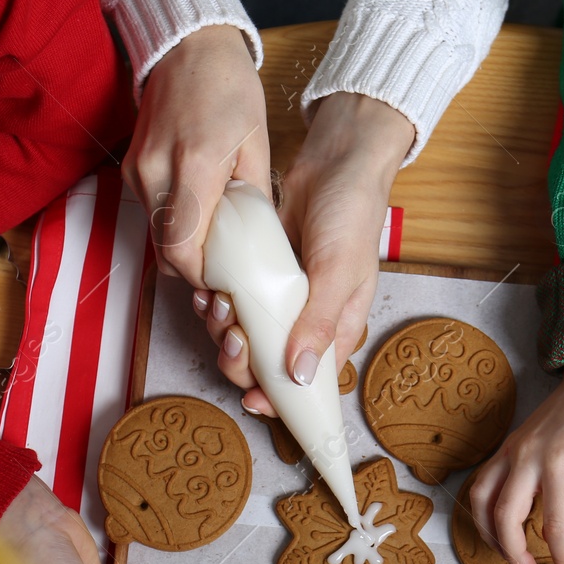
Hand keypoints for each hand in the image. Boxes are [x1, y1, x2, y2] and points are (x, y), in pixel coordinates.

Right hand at [123, 25, 269, 290]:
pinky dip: (175, 228)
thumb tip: (260, 244)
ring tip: (219, 245)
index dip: (204, 277)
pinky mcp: (130, 170)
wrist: (189, 47)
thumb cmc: (229, 88)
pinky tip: (201, 218)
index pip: (184, 249)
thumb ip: (256, 198)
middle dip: (197, 271)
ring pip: (157, 238)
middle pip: (167, 252)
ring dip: (185, 250)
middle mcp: (155, 172)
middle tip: (228, 272)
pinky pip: (152, 216)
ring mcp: (137, 171)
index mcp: (194, 164)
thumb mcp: (258, 143)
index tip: (229, 280)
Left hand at [199, 92, 412, 411]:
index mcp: (335, 329)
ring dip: (222, 329)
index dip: (277, 398)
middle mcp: (305, 319)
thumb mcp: (340, 272)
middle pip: (265, 364)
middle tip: (233, 336)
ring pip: (243, 334)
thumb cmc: (352, 216)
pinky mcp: (256, 272)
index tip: (253, 401)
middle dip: (240, 360)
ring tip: (219, 306)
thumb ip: (319, 324)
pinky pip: (232, 299)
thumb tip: (298, 376)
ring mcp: (278, 296)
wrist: (335, 161)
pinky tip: (210, 290)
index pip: (305, 381)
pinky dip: (217, 302)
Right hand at [468, 355, 563, 563]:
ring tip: (506, 553)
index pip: (553, 524)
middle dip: (513, 553)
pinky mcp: (507, 445)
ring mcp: (512, 449)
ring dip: (488, 532)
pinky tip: (498, 524)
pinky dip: (484, 507)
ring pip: (481, 498)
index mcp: (560, 464)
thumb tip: (562, 526)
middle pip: (505, 516)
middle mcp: (528, 457)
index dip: (560, 557)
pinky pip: (483, 480)